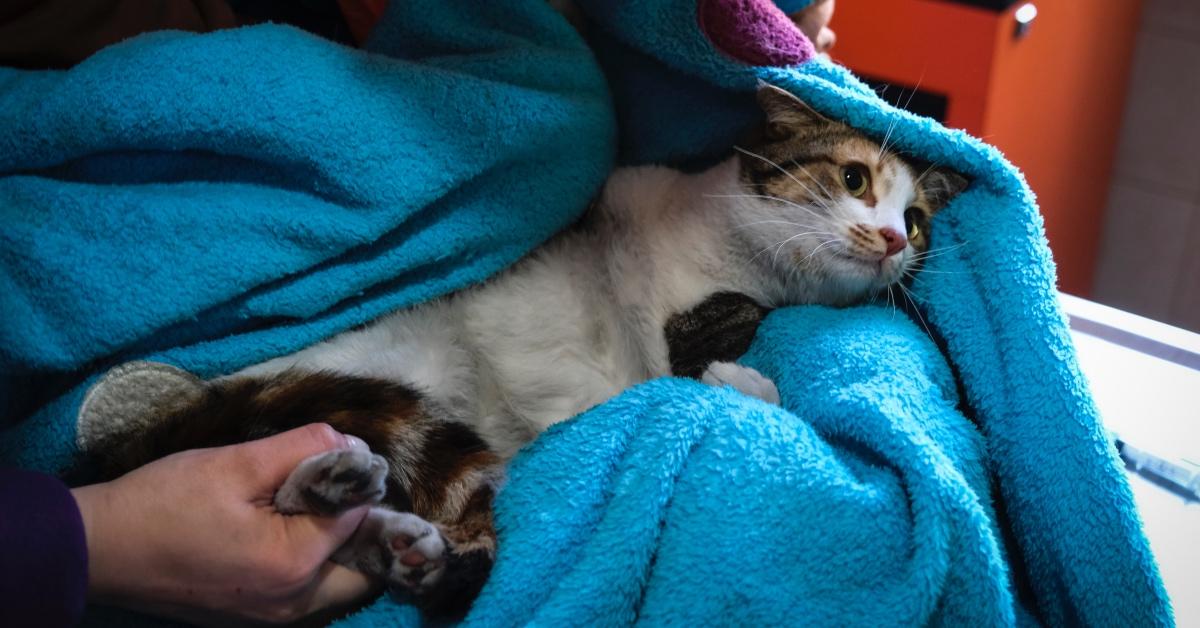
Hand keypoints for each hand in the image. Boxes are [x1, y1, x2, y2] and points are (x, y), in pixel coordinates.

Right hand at [71, 424, 374, 624]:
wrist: (100, 548)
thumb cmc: (164, 503)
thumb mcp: (237, 462)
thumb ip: (305, 449)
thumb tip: (354, 447)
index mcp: (293, 565)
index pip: (359, 517)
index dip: (353, 482)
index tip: (329, 458)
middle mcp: (292, 603)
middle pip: (361, 566)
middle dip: (358, 525)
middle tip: (331, 488)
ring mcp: (272, 617)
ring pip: (338, 583)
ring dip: (336, 546)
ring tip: (307, 505)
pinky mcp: (255, 617)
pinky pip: (307, 592)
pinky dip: (311, 563)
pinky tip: (284, 528)